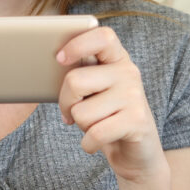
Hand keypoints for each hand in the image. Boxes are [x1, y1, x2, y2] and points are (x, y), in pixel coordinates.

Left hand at [56, 26, 165, 183]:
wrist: (138, 153)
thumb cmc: (106, 117)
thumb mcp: (94, 91)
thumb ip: (81, 74)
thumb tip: (51, 65)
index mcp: (117, 59)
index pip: (102, 37)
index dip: (77, 44)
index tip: (59, 59)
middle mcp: (129, 72)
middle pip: (75, 81)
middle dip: (65, 103)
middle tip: (73, 112)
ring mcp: (135, 96)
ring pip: (81, 112)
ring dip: (81, 126)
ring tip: (96, 125)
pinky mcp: (137, 121)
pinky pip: (95, 133)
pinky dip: (88, 144)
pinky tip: (96, 142)